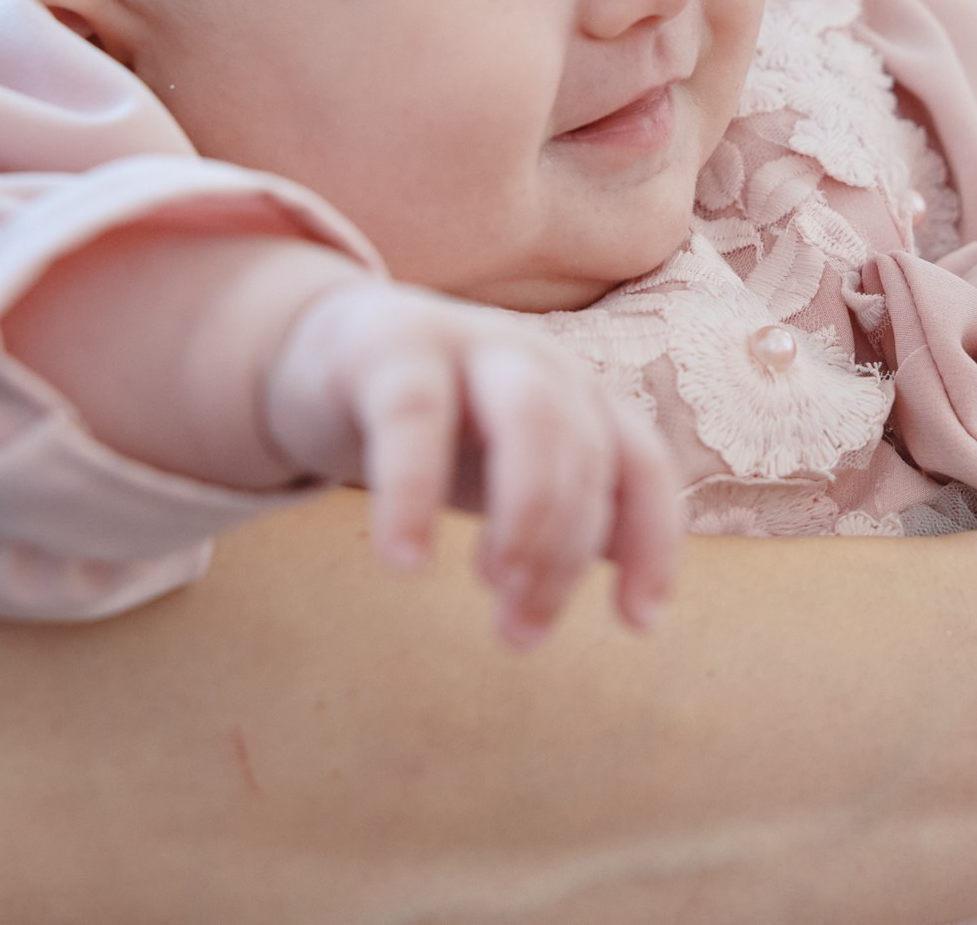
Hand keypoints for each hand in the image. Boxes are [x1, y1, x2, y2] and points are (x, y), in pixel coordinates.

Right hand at [263, 280, 680, 647]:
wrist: (323, 353)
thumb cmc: (436, 430)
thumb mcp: (506, 476)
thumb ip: (569, 521)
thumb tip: (642, 604)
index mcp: (575, 396)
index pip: (641, 465)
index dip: (652, 542)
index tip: (636, 625)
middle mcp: (536, 363)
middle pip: (585, 449)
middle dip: (567, 548)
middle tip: (523, 631)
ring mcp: (469, 344)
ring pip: (531, 419)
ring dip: (527, 513)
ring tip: (494, 588)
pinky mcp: (391, 348)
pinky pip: (413, 415)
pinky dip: (413, 490)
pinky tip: (406, 559)